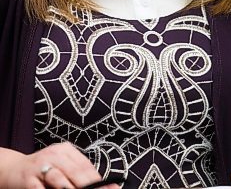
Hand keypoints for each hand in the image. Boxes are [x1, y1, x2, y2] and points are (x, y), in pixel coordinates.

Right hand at [0, 143, 119, 188]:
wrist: (14, 169)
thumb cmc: (43, 170)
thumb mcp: (61, 166)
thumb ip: (78, 174)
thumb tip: (101, 184)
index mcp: (66, 150)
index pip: (86, 166)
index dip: (99, 181)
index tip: (112, 188)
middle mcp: (54, 154)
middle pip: (75, 172)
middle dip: (88, 186)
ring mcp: (40, 166)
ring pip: (59, 179)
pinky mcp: (27, 179)